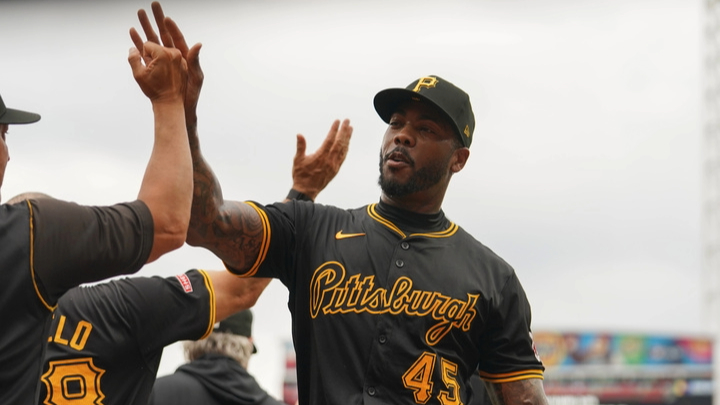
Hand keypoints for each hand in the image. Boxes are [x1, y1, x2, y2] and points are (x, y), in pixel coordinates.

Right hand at [128, 41, 186, 102]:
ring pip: (164, 52)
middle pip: (156, 47)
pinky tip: (162, 57)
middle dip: (151, 56)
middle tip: (154, 70)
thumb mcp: (139, 75)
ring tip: (155, 56)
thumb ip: (133, 58)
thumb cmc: (155, 90)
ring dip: (158, 58)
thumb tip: (132, 49)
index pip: (147, 45)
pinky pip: (172, 58)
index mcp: (164, 54)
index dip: (143, 55)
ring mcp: (180, 59)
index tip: (148, 68)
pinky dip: (166, 60)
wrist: (170, 102)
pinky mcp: (183, 65)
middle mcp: (174, 54)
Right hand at [129, 2, 202, 125]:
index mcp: (183, 56)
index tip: (166, 17)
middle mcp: (172, 55)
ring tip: (139, 14)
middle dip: (157, 20)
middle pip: (163, 34)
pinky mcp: (153, 67)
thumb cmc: (191, 94)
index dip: (172, 27)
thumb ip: (195, 61)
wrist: (178, 107)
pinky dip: (138, 42)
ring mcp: (162, 60)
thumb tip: (198, 44)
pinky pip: (144, 52)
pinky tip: (133, 33)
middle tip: (152, 5)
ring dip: (145, 27)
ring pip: (152, 40)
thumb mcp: (197, 78)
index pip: (177, 37)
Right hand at [291, 119, 352, 200]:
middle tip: (347, 120)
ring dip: (347, 138)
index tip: (337, 121)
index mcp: (321, 156)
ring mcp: (334, 165)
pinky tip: (347, 143)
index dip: (334, 130)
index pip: (330, 140)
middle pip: (339, 143)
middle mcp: (330, 160)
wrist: (307, 191)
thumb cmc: (300, 175)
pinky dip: (346, 148)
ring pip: (343, 149)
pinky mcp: (336, 169)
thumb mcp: (298, 160)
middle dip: (344, 131)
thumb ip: (300, 147)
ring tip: (350, 128)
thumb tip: (299, 134)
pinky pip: (343, 157)